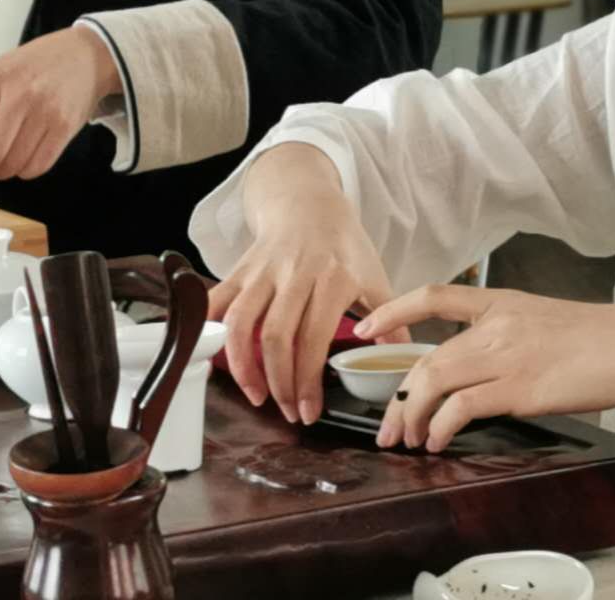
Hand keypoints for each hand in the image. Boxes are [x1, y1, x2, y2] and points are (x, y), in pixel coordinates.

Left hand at [0, 25, 118, 180]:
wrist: (86, 56)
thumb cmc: (38, 65)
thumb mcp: (1, 71)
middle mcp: (21, 94)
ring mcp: (46, 112)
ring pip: (14, 164)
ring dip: (4, 170)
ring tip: (6, 159)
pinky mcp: (66, 127)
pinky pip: (39, 166)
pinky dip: (26, 171)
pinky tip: (25, 159)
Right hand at [208, 143, 410, 425]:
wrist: (308, 203)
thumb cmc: (343, 244)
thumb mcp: (375, 276)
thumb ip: (390, 318)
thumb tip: (404, 356)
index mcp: (333, 278)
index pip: (314, 338)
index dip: (308, 380)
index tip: (309, 410)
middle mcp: (294, 273)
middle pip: (276, 336)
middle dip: (278, 383)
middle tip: (287, 410)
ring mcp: (262, 270)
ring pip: (241, 321)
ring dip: (242, 365)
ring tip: (254, 393)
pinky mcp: (239, 269)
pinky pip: (217, 302)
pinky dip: (210, 330)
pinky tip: (215, 358)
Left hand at [355, 285, 614, 452]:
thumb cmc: (602, 339)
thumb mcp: (545, 323)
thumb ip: (509, 338)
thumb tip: (484, 371)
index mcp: (500, 303)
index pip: (434, 296)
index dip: (395, 310)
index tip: (368, 330)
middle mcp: (495, 325)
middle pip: (426, 357)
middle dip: (398, 396)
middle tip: (388, 428)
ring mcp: (505, 355)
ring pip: (434, 381)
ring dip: (411, 415)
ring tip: (408, 442)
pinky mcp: (519, 387)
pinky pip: (461, 407)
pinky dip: (440, 427)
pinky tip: (437, 442)